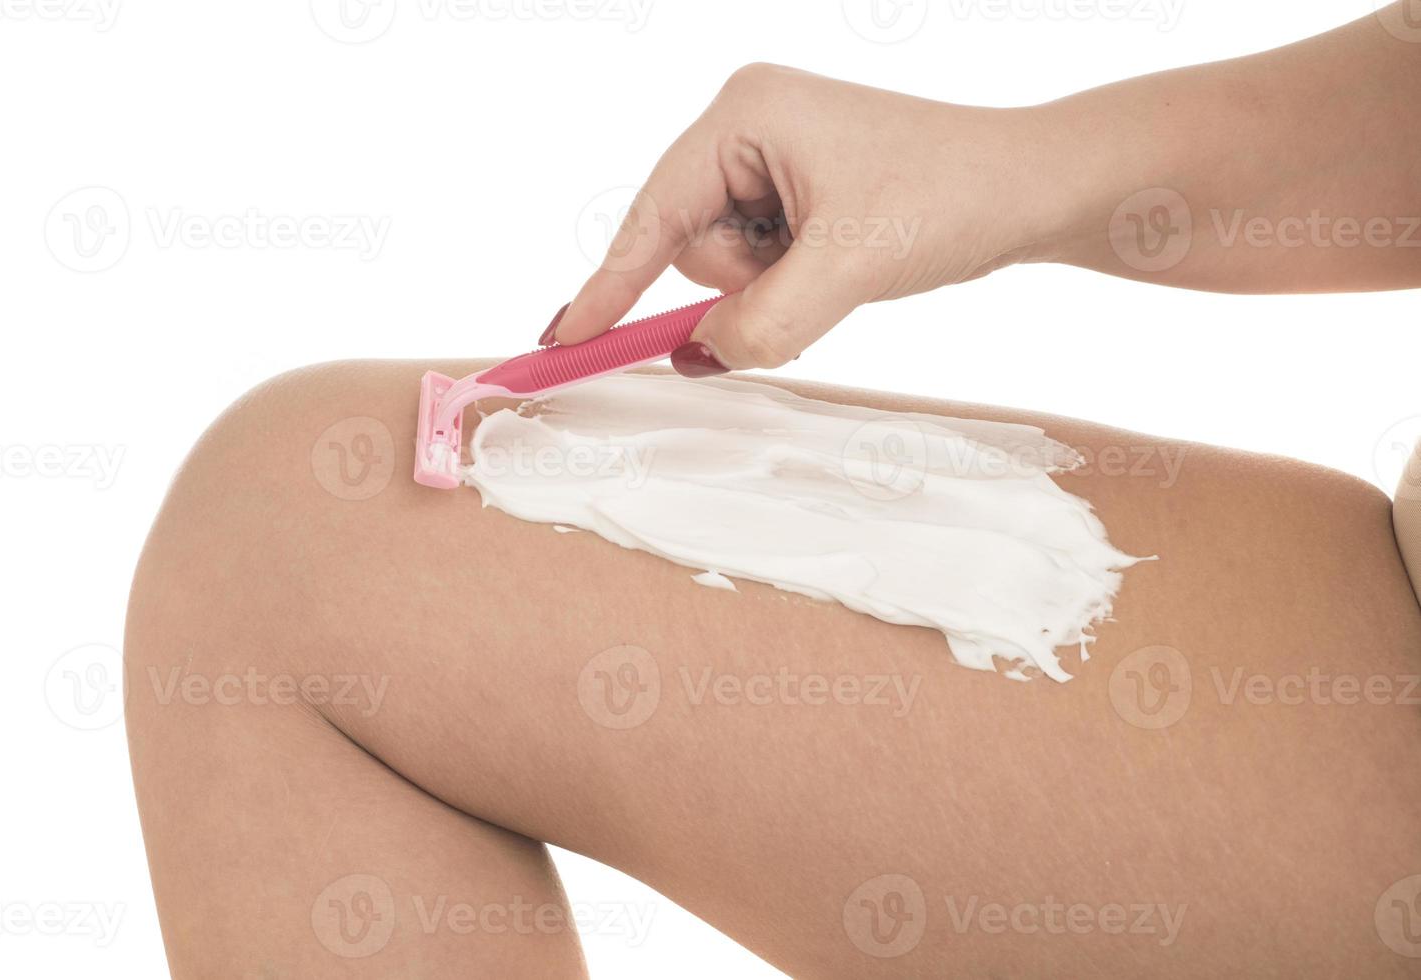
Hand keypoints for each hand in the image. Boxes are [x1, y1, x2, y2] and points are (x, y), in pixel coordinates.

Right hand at [549, 64, 1060, 375]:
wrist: (1033, 188)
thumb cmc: (952, 194)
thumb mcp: (849, 266)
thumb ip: (762, 322)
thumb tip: (698, 356)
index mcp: (746, 113)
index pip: (654, 213)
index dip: (607, 283)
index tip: (562, 338)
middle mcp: (749, 127)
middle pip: (688, 245)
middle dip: (741, 284)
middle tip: (811, 279)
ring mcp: (773, 159)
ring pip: (723, 265)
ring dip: (770, 289)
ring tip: (840, 264)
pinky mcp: (797, 192)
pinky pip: (758, 265)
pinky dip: (788, 286)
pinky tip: (840, 264)